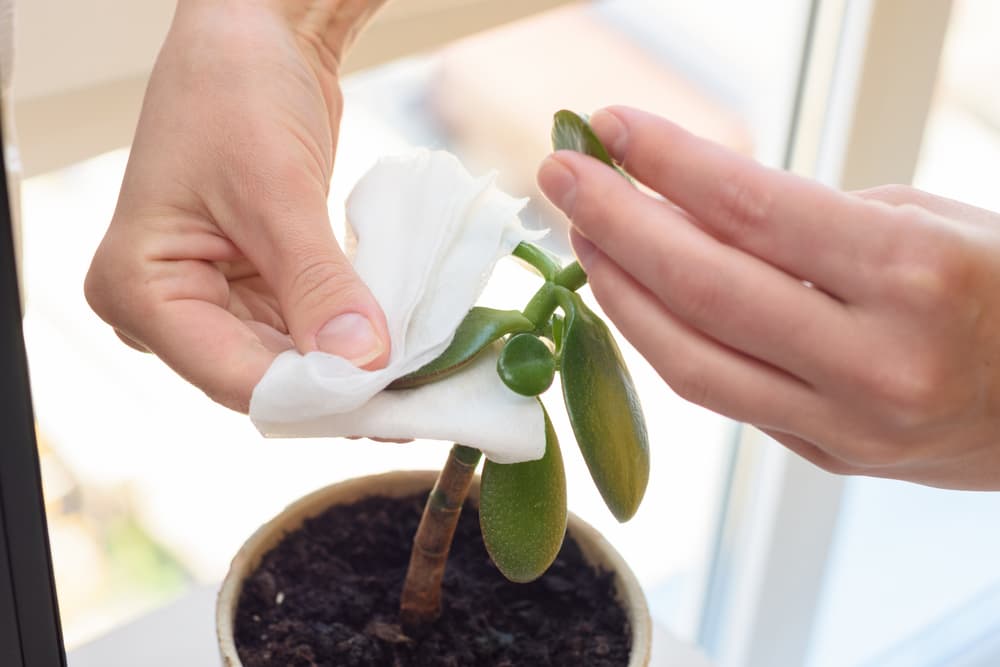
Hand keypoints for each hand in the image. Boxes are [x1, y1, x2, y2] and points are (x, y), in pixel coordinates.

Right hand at [85, 0, 389, 411]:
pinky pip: (306, 327)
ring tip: (416, 372)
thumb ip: (317, 283)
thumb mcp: (275, 189)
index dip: (310, 393)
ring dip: (350, 364)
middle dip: (336, 384)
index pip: (231, 375)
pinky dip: (350, 333)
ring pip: (291, 359)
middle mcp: (168, 306)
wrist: (253, 37)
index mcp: (138, 289)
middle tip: (413, 394)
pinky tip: (395, 342)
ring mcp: (212, 297)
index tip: (383, 395)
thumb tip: (361, 362)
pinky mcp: (254, 284)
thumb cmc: (233, 88)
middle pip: (262, 375)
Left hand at [538, 105, 999, 489]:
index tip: (609, 127)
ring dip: (620, 292)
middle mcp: (875, 359)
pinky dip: (665, 339)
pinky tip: (634, 296)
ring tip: (581, 237)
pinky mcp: (829, 456)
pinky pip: (721, 393)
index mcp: (915, 275)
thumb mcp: (926, 221)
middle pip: (702, 287)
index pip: (751, 211)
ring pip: (692, 360)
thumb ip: (805, 226)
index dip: (667, 164)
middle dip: (614, 222)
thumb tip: (689, 211)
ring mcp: (848, 422)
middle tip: (561, 176)